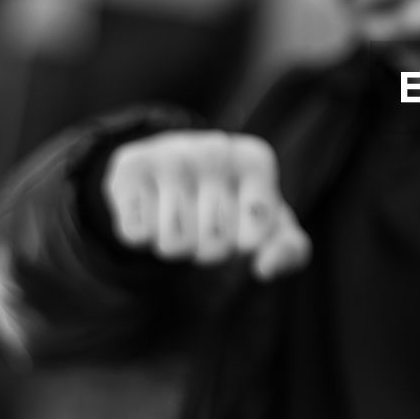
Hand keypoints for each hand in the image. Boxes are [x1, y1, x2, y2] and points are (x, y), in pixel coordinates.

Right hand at [101, 130, 310, 280]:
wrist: (175, 167)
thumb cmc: (233, 203)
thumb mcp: (270, 225)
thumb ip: (290, 251)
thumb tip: (266, 269)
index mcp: (256, 161)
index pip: (254, 239)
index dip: (244, 244)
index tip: (241, 223)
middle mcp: (215, 150)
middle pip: (213, 245)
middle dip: (209, 248)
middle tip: (205, 222)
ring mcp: (170, 155)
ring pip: (173, 244)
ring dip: (176, 244)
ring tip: (180, 216)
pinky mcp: (129, 169)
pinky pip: (136, 236)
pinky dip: (143, 235)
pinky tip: (152, 207)